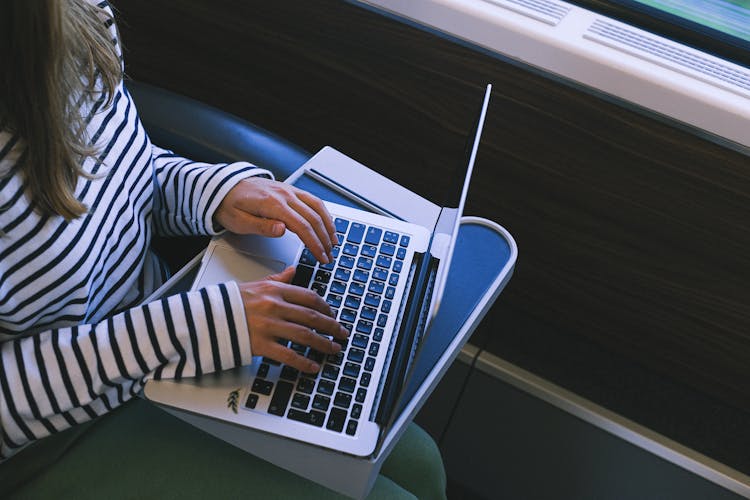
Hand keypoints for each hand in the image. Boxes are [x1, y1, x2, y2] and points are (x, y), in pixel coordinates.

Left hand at [215, 177, 337, 262]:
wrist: (224, 187)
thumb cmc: (230, 206)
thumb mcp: (239, 221)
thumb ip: (261, 226)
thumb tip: (282, 230)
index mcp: (272, 204)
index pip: (302, 226)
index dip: (314, 244)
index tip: (321, 257)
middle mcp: (284, 194)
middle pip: (313, 218)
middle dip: (324, 239)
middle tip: (329, 256)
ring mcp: (289, 190)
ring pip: (317, 207)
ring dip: (328, 225)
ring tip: (334, 242)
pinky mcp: (290, 190)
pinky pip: (313, 200)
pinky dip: (324, 213)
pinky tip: (327, 224)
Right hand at [239, 267, 348, 372]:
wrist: (205, 318)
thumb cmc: (229, 303)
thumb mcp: (255, 285)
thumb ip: (277, 279)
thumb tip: (293, 271)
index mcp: (275, 290)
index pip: (309, 297)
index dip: (326, 308)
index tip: (333, 315)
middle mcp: (274, 306)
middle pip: (312, 316)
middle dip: (331, 326)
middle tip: (342, 333)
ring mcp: (268, 326)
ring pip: (305, 335)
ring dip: (323, 344)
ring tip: (334, 349)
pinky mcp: (260, 345)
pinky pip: (288, 355)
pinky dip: (303, 362)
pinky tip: (313, 366)